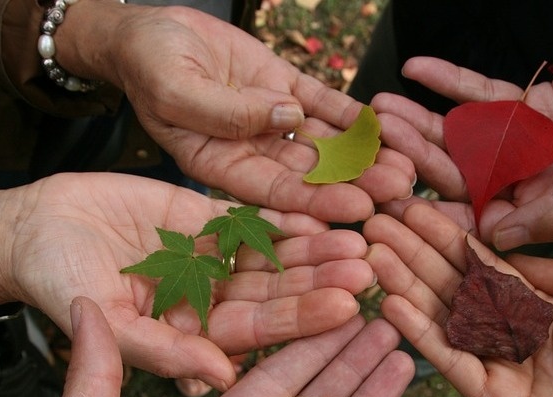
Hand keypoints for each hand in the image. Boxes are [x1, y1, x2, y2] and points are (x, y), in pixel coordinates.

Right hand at [0, 173, 376, 390]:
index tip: (344, 306)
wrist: (32, 230)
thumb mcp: (106, 325)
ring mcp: (211, 258)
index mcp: (194, 336)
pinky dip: (279, 209)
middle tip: (366, 267)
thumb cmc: (57, 287)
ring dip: (311, 244)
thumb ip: (162, 351)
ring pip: (270, 253)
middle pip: (276, 291)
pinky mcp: (203, 217)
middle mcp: (211, 301)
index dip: (300, 318)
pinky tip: (318, 202)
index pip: (257, 331)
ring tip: (355, 231)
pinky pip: (248, 213)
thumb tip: (220, 378)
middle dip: (320, 280)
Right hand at [55, 3, 414, 222]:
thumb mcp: (173, 88)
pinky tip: (385, 122)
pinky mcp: (287, 90)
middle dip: (355, 183)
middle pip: (310, 175)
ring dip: (365, 154)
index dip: (315, 202)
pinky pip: (326, 105)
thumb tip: (284, 117)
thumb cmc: (147, 65)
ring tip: (405, 161)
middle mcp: (252, 153)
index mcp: (219, 167)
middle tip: (398, 190)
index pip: (273, 194)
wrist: (147, 32)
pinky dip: (354, 114)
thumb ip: (223, 111)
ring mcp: (273, 123)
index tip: (357, 209)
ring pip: (325, 144)